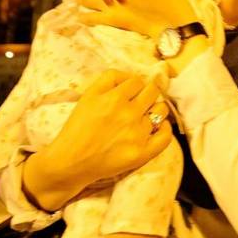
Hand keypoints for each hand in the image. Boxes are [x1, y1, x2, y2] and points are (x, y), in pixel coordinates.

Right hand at [23, 70, 171, 210]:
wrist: (71, 161)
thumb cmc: (78, 127)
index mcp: (115, 97)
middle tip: (140, 101)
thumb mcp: (88, 94)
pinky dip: (165, 129)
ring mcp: (137, 134)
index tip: (130, 92)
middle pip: (152, 91)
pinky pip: (165, 136)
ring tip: (147, 114)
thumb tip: (131, 76)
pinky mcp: (142, 153)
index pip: (137, 81)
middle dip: (147, 93)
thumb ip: (110, 78)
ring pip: (161, 111)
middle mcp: (129, 114)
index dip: (134, 85)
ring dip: (156, 109)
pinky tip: (158, 127)